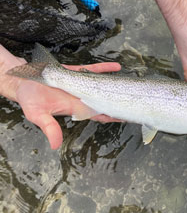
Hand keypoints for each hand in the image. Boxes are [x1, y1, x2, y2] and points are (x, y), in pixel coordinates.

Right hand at [0, 45, 120, 149]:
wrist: (23, 81)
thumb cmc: (29, 99)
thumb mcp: (37, 115)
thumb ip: (49, 128)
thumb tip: (56, 145)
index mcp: (76, 108)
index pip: (99, 113)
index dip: (112, 115)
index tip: (126, 116)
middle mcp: (82, 96)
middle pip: (105, 100)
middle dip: (120, 102)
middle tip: (136, 102)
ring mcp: (81, 84)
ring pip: (103, 85)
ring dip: (116, 84)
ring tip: (132, 84)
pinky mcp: (76, 72)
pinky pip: (93, 70)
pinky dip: (104, 68)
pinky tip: (116, 67)